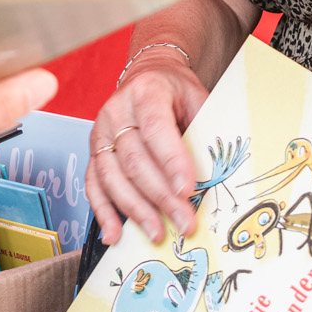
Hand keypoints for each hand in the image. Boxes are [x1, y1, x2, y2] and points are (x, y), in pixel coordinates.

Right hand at [84, 53, 208, 243]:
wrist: (149, 77)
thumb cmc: (176, 92)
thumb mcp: (198, 98)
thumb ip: (204, 131)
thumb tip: (218, 172)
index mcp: (146, 91)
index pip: (155, 129)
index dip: (171, 161)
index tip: (188, 190)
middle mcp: (116, 111)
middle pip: (134, 160)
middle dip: (161, 196)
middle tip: (184, 222)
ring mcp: (100, 132)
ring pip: (112, 177)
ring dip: (135, 210)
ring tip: (157, 234)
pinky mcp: (93, 152)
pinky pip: (93, 185)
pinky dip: (103, 212)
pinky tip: (114, 234)